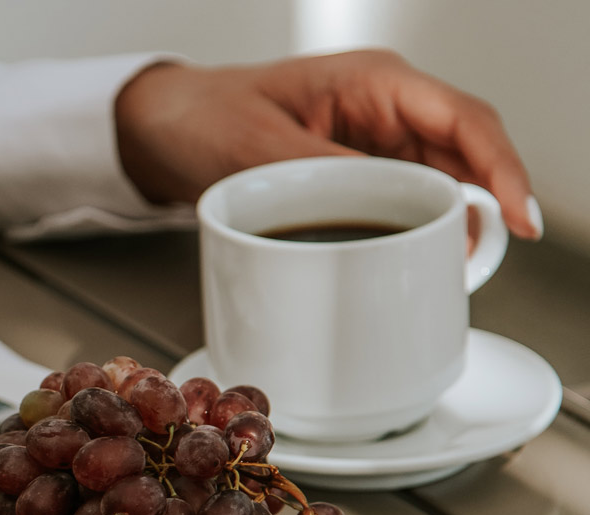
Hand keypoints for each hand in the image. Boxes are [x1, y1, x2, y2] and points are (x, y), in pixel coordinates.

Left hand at [115, 50, 540, 239]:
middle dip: (486, 206)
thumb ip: (327, 174)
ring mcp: (373, 143)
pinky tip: (419, 264)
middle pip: (465, 154)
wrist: (162, 131)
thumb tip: (391, 210)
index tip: (515, 218)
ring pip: (440, 183)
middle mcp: (384, 109)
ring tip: (455, 270)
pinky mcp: (354, 177)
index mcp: (374, 82)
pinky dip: (416, 232)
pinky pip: (402, 202)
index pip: (463, 119)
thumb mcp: (259, 147)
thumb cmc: (203, 118)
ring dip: (454, 224)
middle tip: (483, 261)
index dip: (500, 169)